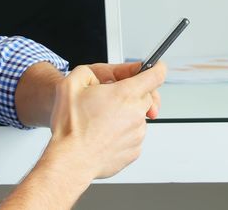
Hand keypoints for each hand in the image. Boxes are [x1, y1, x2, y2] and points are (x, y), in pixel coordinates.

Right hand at [46, 61, 166, 179]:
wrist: (70, 160)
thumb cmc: (71, 127)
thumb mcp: (71, 84)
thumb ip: (93, 71)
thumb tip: (105, 74)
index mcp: (125, 94)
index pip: (156, 75)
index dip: (156, 68)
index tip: (156, 68)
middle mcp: (136, 114)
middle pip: (147, 97)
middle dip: (133, 94)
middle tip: (111, 99)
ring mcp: (137, 135)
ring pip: (139, 117)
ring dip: (126, 115)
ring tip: (102, 121)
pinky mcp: (134, 151)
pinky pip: (134, 136)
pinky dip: (123, 133)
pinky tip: (104, 135)